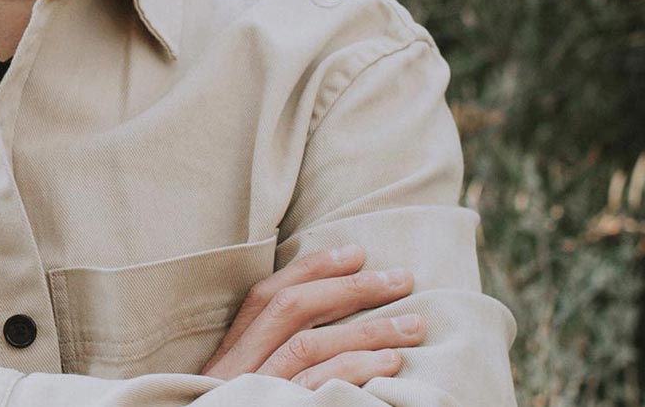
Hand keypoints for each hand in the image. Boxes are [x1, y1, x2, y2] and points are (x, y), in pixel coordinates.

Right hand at [201, 244, 423, 389]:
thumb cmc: (244, 406)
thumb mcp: (248, 378)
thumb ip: (273, 351)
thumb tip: (328, 312)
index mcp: (231, 352)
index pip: (267, 296)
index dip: (311, 269)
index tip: (356, 252)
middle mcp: (238, 366)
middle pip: (291, 311)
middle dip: (350, 289)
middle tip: (402, 279)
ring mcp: (256, 390)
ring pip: (309, 346)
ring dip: (367, 330)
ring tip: (413, 325)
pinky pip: (317, 386)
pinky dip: (356, 369)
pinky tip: (391, 365)